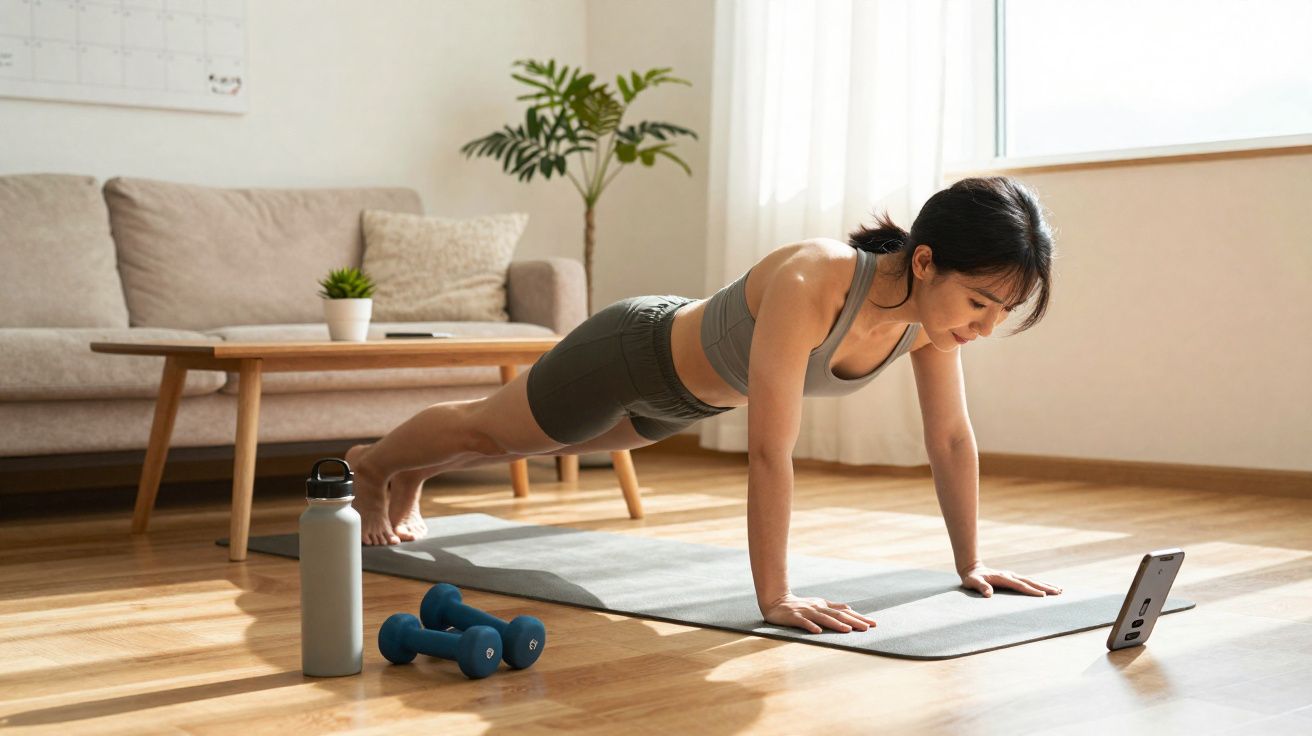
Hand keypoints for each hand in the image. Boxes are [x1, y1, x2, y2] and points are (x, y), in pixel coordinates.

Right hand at [760, 593, 877, 633]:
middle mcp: (818, 607)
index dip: (859, 617)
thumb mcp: (818, 604)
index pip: (845, 612)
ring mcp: (806, 612)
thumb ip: (833, 607)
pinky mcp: (795, 617)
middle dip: (853, 621)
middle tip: (867, 628)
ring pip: (824, 618)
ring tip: (847, 630)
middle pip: (838, 614)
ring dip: (836, 624)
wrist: (776, 602)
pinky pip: (804, 622)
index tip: (873, 624)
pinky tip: (818, 632)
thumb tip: (850, 608)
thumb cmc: (799, 606)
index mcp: (824, 605)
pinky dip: (811, 626)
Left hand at [959, 562, 1062, 597]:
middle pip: (1030, 581)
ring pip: (1032, 580)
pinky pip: (1029, 581)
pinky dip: (1039, 584)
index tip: (1043, 595)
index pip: (1020, 585)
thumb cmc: (971, 578)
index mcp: (1003, 577)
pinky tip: (1048, 587)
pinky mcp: (1013, 577)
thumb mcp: (972, 582)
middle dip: (1045, 587)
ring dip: (1045, 584)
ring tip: (1060, 589)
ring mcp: (1012, 575)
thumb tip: (988, 594)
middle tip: (1059, 592)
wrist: (972, 568)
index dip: (1031, 591)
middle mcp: (1010, 575)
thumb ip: (980, 587)